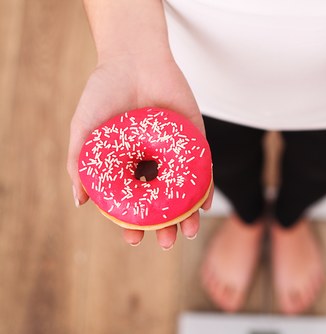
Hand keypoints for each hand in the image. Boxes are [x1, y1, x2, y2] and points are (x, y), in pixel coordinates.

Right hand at [67, 53, 212, 248]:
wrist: (134, 58)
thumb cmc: (104, 92)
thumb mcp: (85, 130)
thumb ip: (80, 164)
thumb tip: (80, 202)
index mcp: (127, 165)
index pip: (133, 202)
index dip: (133, 223)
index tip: (133, 239)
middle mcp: (152, 163)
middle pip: (162, 202)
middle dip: (164, 226)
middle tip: (166, 242)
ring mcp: (175, 154)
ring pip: (184, 192)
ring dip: (187, 215)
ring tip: (186, 232)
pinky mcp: (195, 141)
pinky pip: (203, 169)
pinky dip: (205, 188)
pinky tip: (203, 206)